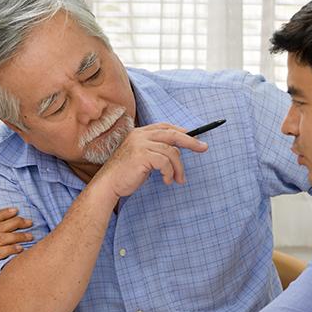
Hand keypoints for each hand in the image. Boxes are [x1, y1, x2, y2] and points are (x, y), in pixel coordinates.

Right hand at [92, 123, 207, 199]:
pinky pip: (165, 162)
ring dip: (178, 167)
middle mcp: (140, 135)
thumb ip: (156, 151)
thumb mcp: (142, 158)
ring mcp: (140, 144)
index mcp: (139, 133)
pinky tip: (167, 181)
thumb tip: (177, 151)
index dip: (181, 131)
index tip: (195, 138)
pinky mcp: (141, 155)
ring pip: (171, 151)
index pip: (165, 127)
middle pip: (172, 134)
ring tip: (178, 180)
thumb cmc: (125, 174)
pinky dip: (169, 172)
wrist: (108, 184)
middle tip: (204, 148)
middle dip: (191, 141)